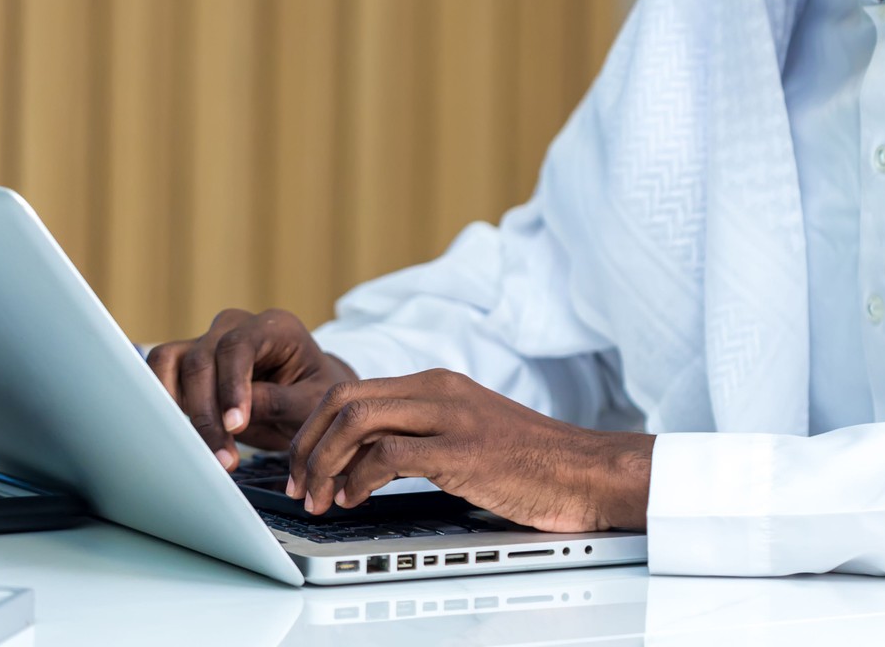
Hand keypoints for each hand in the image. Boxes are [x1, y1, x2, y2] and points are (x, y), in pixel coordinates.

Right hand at [147, 308, 357, 469]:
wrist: (305, 400)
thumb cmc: (314, 396)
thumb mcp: (310, 403)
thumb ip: (276, 402)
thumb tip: (233, 417)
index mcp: (275, 327)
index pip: (239, 346)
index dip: (231, 386)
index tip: (236, 426)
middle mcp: (236, 327)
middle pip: (202, 359)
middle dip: (207, 412)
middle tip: (223, 458)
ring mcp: (209, 342)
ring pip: (172, 363)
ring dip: (177, 409)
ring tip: (199, 450)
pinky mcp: (188, 364)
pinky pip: (162, 373)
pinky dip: (162, 403)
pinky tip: (177, 434)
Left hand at [284, 369, 652, 532]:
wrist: (587, 471)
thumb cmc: (533, 462)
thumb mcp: (469, 433)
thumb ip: (424, 434)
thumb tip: (370, 458)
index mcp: (437, 384)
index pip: (352, 390)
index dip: (314, 428)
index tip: (302, 463)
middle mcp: (439, 391)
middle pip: (343, 398)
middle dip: (307, 443)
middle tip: (297, 482)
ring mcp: (451, 418)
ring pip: (357, 421)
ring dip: (324, 463)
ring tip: (319, 496)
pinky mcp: (463, 451)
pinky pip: (390, 456)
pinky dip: (359, 479)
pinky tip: (354, 501)